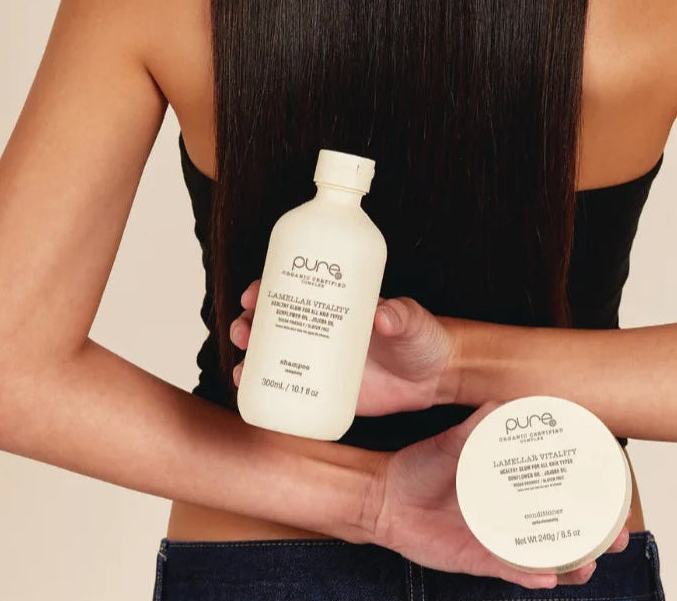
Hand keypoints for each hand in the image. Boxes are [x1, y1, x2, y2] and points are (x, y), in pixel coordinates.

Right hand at [231, 281, 460, 414]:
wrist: (434, 376)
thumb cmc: (422, 337)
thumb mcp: (412, 320)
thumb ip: (400, 315)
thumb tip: (383, 315)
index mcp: (338, 303)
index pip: (297, 288)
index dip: (269, 286)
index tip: (254, 291)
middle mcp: (323, 328)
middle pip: (275, 320)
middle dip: (250, 322)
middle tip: (244, 328)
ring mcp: (321, 360)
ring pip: (274, 353)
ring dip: (251, 354)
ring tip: (242, 364)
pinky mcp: (324, 389)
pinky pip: (288, 387)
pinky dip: (264, 387)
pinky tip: (250, 388)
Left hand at [363, 401, 630, 588]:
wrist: (386, 498)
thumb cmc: (421, 466)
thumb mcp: (451, 442)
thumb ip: (474, 427)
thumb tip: (499, 406)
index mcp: (512, 483)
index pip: (559, 487)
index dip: (591, 492)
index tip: (619, 490)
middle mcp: (512, 512)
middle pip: (564, 527)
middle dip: (596, 535)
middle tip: (618, 536)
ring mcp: (499, 538)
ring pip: (545, 556)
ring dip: (570, 563)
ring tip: (588, 564)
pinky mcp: (480, 560)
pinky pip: (511, 571)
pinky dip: (530, 575)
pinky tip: (547, 577)